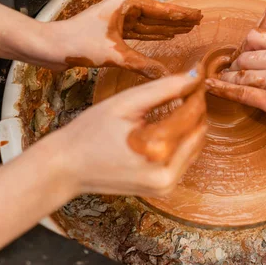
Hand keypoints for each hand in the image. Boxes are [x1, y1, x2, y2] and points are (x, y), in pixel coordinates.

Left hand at [43, 0, 201, 78]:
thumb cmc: (77, 44)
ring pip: (148, 24)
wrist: (49, 48)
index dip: (181, 13)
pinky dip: (152, 35)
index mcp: (125, 4)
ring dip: (166, 27)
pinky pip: (138, 32)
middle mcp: (123, 7)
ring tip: (185, 29)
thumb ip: (142, 64)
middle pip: (157, 14)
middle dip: (177, 19)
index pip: (161, 9)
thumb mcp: (114, 55)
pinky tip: (165, 36)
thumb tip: (165, 75)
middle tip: (197, 20)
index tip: (198, 14)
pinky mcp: (111, 31)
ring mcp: (117, 19)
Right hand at [53, 68, 206, 196]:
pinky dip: (183, 141)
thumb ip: (164, 88)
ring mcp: (166, 185)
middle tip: (189, 87)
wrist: (66, 168)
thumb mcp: (125, 103)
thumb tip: (195, 75)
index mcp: (155, 149)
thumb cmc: (90, 132)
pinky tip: (172, 125)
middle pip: (199, 130)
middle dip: (196, 108)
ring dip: (192, 124)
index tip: (197, 76)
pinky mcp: (164, 190)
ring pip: (196, 145)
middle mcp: (165, 173)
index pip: (191, 114)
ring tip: (180, 103)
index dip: (196, 92)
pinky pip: (186, 159)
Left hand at [206, 31, 265, 150]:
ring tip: (218, 81)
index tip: (242, 54)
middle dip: (237, 64)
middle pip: (246, 54)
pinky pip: (240, 94)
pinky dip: (223, 90)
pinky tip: (211, 88)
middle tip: (230, 72)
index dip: (247, 46)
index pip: (260, 36)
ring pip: (241, 73)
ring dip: (229, 78)